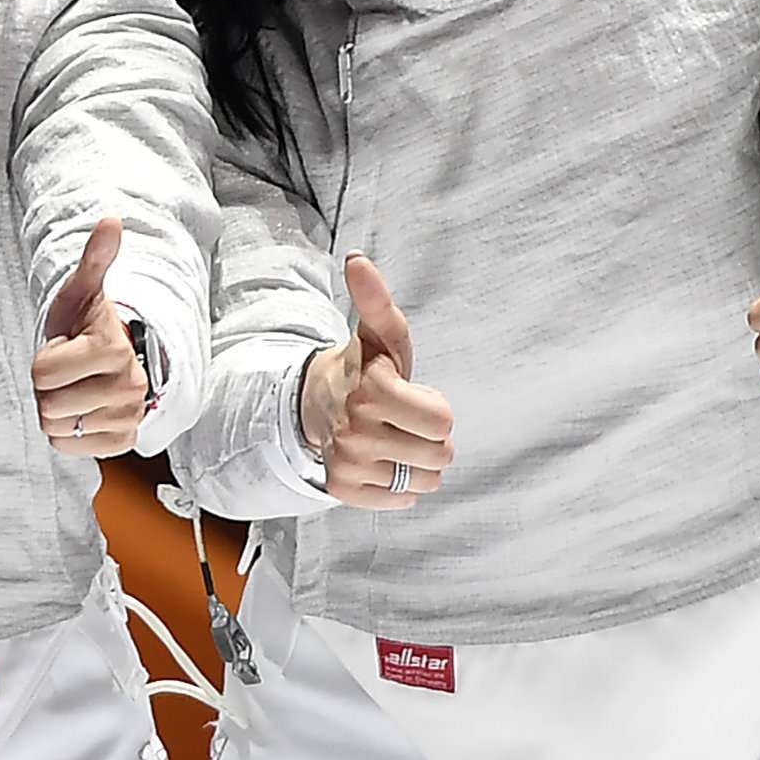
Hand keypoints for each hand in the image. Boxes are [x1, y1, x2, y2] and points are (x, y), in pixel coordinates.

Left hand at [34, 219, 146, 458]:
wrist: (112, 360)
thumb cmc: (87, 324)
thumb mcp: (83, 291)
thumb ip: (94, 259)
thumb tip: (110, 221)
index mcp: (113, 348)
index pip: (43, 372)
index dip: (43, 361)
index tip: (64, 349)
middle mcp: (129, 386)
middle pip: (49, 405)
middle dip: (48, 389)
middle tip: (67, 373)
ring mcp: (128, 416)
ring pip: (56, 428)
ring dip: (56, 411)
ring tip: (74, 389)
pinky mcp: (122, 441)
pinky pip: (69, 448)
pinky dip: (67, 435)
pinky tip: (81, 412)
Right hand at [299, 254, 454, 509]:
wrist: (316, 402)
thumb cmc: (363, 367)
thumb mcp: (380, 334)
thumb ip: (376, 299)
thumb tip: (357, 259)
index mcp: (373, 390)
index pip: (443, 421)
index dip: (434, 407)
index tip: (410, 395)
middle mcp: (357, 430)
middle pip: (440, 455)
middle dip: (430, 438)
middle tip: (402, 419)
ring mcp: (348, 463)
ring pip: (424, 481)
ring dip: (417, 463)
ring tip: (393, 440)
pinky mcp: (343, 489)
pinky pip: (401, 500)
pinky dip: (398, 485)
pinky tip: (381, 461)